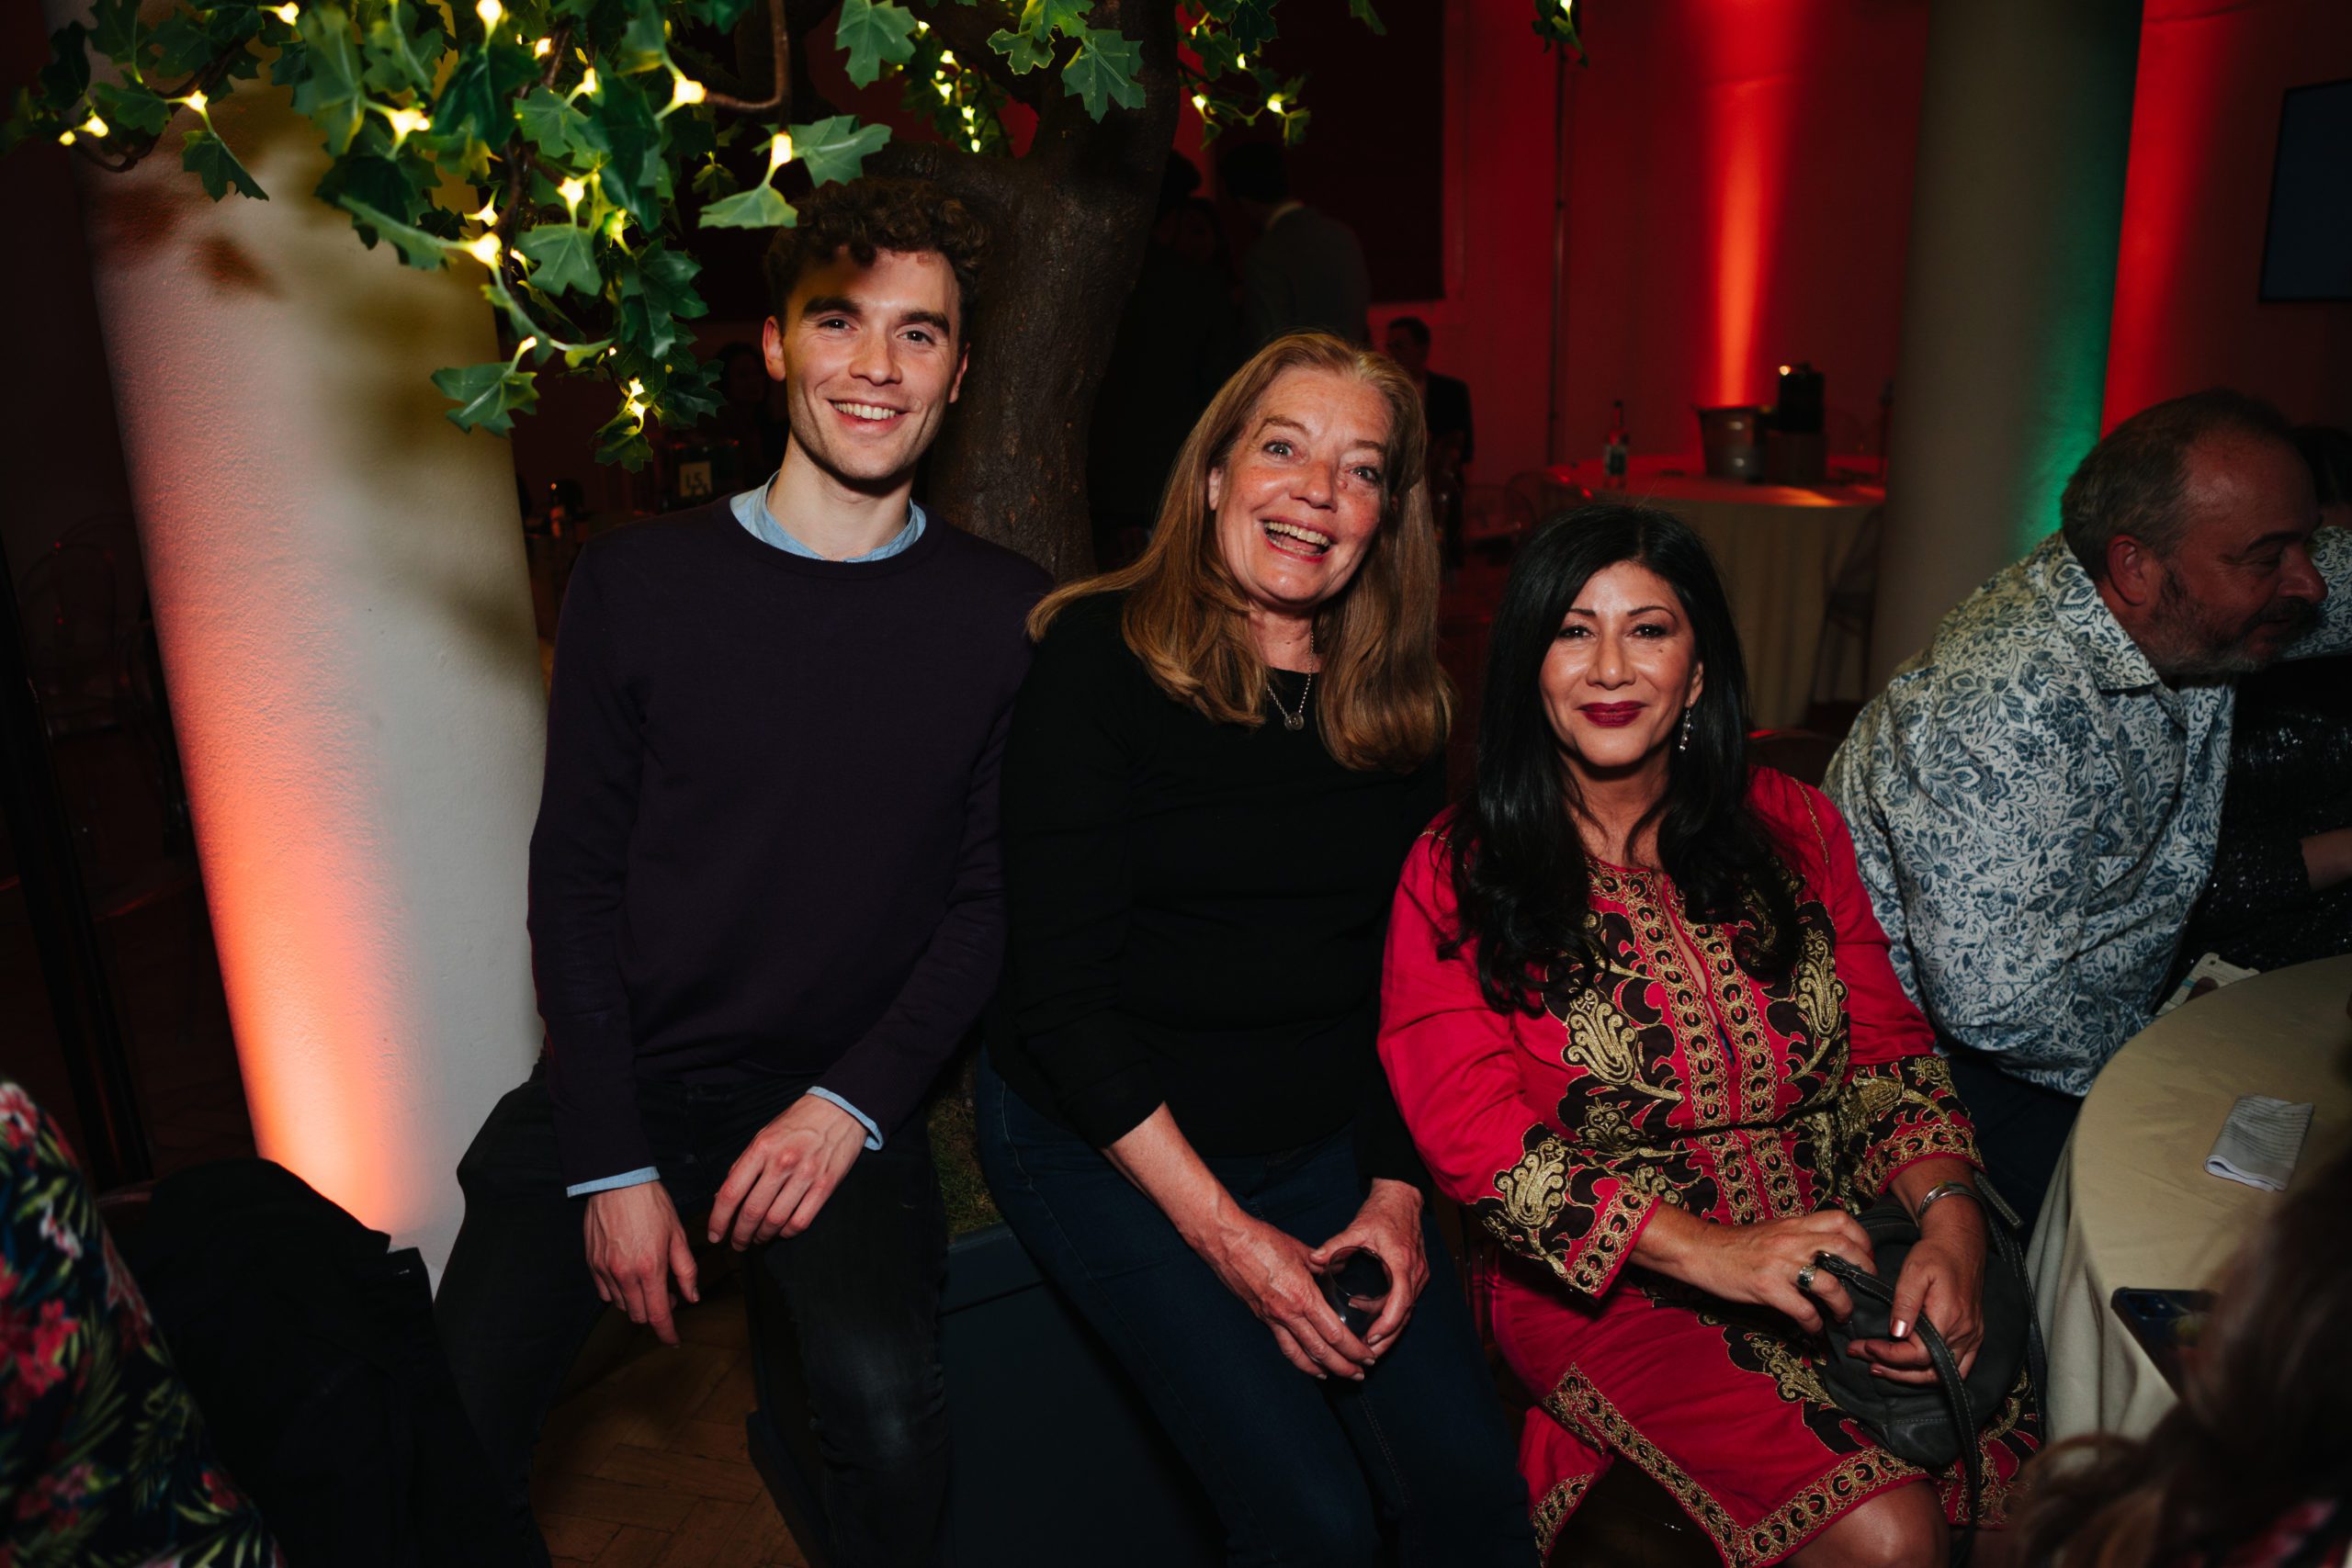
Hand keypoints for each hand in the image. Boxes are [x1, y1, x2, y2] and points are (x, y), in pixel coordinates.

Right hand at [584, 1181, 698, 1345]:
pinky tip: (630, 1276)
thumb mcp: (678, 1234)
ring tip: (649, 1281)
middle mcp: (624, 1274)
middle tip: (667, 1295)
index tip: (674, 1341)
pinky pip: (605, 1292)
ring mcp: (605, 1270)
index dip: (667, 1333)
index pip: (657, 1315)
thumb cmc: (650, 1203)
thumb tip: (691, 1297)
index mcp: (650, 1268)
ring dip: (638, 1302)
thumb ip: (685, 1270)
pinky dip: (619, 1293)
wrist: (617, 1181)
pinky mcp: (592, 1264)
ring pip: (622, 1306)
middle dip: (656, 1313)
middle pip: (639, 1315)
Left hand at [706, 1095, 867, 1248]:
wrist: (840, 1109)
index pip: (731, 1192)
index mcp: (761, 1148)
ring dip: (762, 1237)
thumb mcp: (764, 1135)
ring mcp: (805, 1174)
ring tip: (757, 1239)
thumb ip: (743, 1165)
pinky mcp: (825, 1185)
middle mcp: (782, 1162)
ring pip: (775, 1221)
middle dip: (739, 1235)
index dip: (718, 1220)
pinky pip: (801, 1221)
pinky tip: (781, 1231)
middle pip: (752, 1212)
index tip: (714, 1235)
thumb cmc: (798, 1123)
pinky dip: (787, 1233)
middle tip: (736, 1244)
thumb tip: (722, 1197)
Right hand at [1195, 1209, 1376, 1380]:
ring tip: (1338, 1376)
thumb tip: (1336, 1268)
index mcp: (1303, 1296)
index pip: (1334, 1333)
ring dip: (1323, 1369)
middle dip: (1344, 1366)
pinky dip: (1300, 1360)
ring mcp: (1273, 1318)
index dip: (1353, 1349)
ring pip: (1301, 1355)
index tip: (1367, 1354)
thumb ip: (1321, 1264)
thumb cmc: (1262, 1240)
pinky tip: (1310, 1363)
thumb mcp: (1300, 1250)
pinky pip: (1284, 1346)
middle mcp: (1288, 1313)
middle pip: (1321, 1351)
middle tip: (1361, 1372)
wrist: (1227, 1242)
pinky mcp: (1262, 1317)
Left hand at [1307, 1179, 1428, 1357]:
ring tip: (1370, 1348)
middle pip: (1405, 1314)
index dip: (1387, 1324)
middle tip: (1367, 1355)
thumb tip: (1314, 1259)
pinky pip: (1407, 1301)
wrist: (1402, 1198)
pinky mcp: (1417, 1274)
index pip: (1400, 1301)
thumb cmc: (1381, 1212)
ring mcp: (1419, 1274)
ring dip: (1391, 1331)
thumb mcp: (1357, 1227)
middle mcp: (1415, 1272)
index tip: (1371, 1340)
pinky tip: (1374, 1324)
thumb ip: (1335, 1244)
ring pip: (1408, 1311)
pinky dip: (1393, 1316)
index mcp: (1402, 1262)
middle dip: (1388, 1338)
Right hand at [1667, 1208, 1875, 1335]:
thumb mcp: (1772, 1231)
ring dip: (1843, 1305)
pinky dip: (1814, 1324)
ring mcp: (1780, 1264)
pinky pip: (1803, 1310)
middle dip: (1864, 1272)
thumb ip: (1799, 1237)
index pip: (1842, 1220)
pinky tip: (1813, 1329)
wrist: (1700, 1250)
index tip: (1864, 1257)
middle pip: (1846, 1250)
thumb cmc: (1735, 1244)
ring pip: (1831, 1285)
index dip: (1862, 1240)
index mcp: (1794, 1224)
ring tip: (1842, 1316)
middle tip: (1865, 1287)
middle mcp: (1792, 1240)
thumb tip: (1827, 1255)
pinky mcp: (1767, 1287)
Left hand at [1847, 1204, 1986, 1383]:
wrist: (1960, 1245)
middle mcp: (1965, 1334)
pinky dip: (1931, 1373)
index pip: (1918, 1355)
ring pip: (1943, 1375)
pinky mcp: (1973, 1337)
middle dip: (1895, 1371)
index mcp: (1950, 1318)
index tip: (1866, 1346)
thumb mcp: (1914, 1271)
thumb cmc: (1935, 1255)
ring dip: (1911, 1376)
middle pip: (1930, 1372)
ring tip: (1881, 1367)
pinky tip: (1909, 1367)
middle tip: (1866, 1361)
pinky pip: (1957, 1368)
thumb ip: (1905, 1303)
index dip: (1889, 1356)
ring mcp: (1972, 1338)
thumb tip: (1896, 1333)